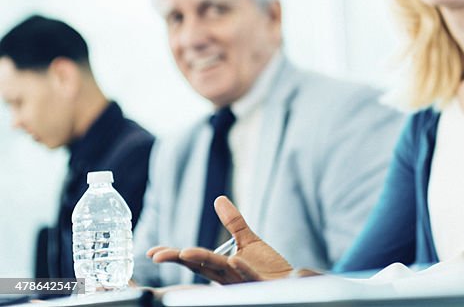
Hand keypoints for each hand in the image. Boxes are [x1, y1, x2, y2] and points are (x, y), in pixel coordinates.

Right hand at [147, 196, 293, 282]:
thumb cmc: (266, 268)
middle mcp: (228, 277)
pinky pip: (250, 278)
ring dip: (203, 262)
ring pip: (221, 272)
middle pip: (201, 266)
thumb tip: (219, 199)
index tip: (153, 252)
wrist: (289, 284)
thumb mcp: (249, 241)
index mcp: (222, 267)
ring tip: (186, 252)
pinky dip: (241, 270)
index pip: (195, 261)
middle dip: (180, 259)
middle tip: (159, 255)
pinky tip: (234, 262)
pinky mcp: (261, 284)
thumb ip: (234, 222)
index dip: (174, 256)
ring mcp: (243, 282)